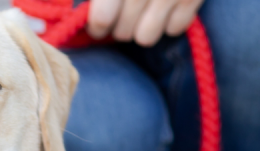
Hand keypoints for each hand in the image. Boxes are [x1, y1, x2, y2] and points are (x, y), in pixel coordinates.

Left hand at [87, 0, 203, 46]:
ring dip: (143, 31)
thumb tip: (84, 20)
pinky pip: (174, 29)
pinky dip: (171, 24)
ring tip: (145, 18)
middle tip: (124, 20)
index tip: (99, 27)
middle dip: (120, 30)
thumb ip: (100, 0)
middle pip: (122, 32)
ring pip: (145, 38)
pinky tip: (168, 10)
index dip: (97, 28)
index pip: (102, 20)